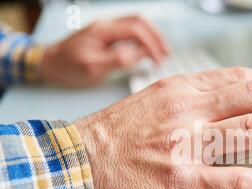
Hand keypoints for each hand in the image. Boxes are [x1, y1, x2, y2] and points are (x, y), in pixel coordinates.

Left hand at [40, 15, 168, 87]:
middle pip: (139, 21)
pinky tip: (147, 51)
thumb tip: (138, 55)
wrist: (49, 63)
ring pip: (135, 24)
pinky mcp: (106, 35)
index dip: (151, 43)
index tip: (159, 59)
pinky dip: (142, 40)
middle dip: (156, 36)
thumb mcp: (92, 68)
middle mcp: (106, 25)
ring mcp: (106, 29)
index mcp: (103, 30)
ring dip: (150, 36)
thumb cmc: (67, 67)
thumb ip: (117, 60)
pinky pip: (129, 32)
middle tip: (166, 54)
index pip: (135, 29)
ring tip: (161, 53)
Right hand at [74, 67, 251, 188]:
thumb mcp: (155, 99)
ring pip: (251, 134)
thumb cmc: (114, 133)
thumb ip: (192, 98)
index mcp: (181, 90)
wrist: (77, 162)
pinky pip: (233, 179)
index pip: (241, 81)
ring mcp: (186, 146)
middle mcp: (187, 112)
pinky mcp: (181, 180)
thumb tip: (229, 101)